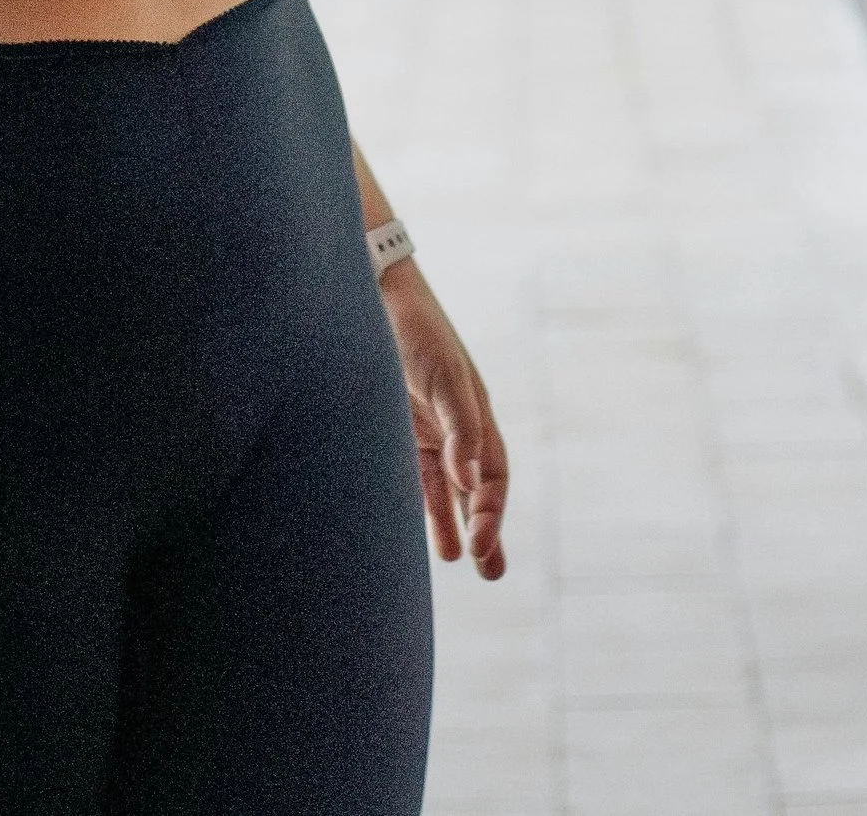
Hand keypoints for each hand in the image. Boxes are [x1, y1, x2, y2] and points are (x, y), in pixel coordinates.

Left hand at [380, 263, 508, 576]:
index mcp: (475, 413)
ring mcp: (423, 427)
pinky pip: (410, 473)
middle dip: (484, 527)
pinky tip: (412, 526)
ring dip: (450, 521)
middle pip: (474, 487)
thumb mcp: (444, 377)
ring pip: (442, 487)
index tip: (478, 550)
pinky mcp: (393, 427)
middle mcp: (453, 426)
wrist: (374, 294)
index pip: (492, 475)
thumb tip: (469, 481)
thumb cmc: (416, 330)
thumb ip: (459, 427)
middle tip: (491, 572)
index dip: (490, 514)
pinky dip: (418, 500)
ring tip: (454, 558)